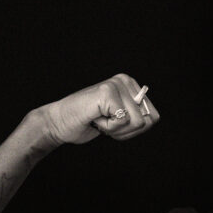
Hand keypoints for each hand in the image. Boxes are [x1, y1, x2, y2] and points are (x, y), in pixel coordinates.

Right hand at [32, 73, 159, 147]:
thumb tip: (151, 119)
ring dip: (116, 129)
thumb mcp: (119, 120)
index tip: (115, 124)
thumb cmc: (88, 122)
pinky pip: (122, 121)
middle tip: (106, 123)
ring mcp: (116, 84)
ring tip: (100, 119)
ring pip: (136, 122)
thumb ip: (137, 118)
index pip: (153, 117)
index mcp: (131, 85)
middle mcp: (125, 80)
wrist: (59, 123)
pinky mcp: (107, 92)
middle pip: (147, 121)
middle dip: (126, 131)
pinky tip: (95, 118)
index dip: (135, 130)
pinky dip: (108, 128)